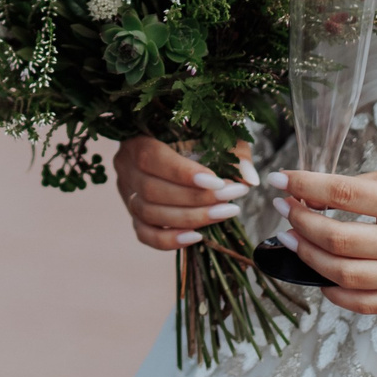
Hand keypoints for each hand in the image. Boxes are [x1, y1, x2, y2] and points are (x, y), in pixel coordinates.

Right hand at [113, 136, 257, 252]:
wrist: (177, 144)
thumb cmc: (197, 136)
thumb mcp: (218, 136)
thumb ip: (234, 154)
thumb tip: (250, 179)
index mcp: (138, 139)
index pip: (153, 159)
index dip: (184, 174)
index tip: (219, 183)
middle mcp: (126, 167)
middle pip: (152, 191)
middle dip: (196, 200)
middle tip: (231, 201)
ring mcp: (127, 193)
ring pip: (149, 214)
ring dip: (189, 219)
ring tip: (224, 213)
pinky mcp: (134, 215)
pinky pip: (145, 234)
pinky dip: (170, 240)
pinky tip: (197, 237)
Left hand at [269, 166, 376, 314]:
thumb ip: (364, 184)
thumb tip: (317, 193)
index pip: (344, 194)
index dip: (305, 186)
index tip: (280, 179)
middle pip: (338, 238)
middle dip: (300, 223)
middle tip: (284, 210)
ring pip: (344, 275)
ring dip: (309, 257)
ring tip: (293, 240)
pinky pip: (364, 304)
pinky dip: (334, 293)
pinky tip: (320, 276)